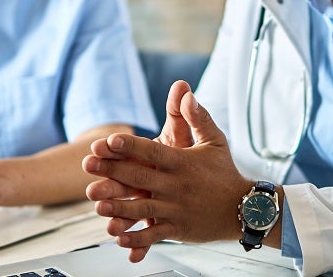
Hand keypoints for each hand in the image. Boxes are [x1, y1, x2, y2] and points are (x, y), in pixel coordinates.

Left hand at [83, 90, 251, 262]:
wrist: (244, 207)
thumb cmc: (224, 171)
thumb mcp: (214, 140)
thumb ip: (198, 117)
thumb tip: (186, 93)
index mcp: (182, 162)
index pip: (153, 151)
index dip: (131, 146)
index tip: (109, 141)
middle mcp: (177, 185)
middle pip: (140, 178)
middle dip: (112, 172)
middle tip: (88, 167)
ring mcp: (177, 209)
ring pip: (144, 209)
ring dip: (120, 208)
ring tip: (98, 205)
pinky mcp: (179, 229)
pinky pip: (155, 236)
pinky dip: (137, 239)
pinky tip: (120, 239)